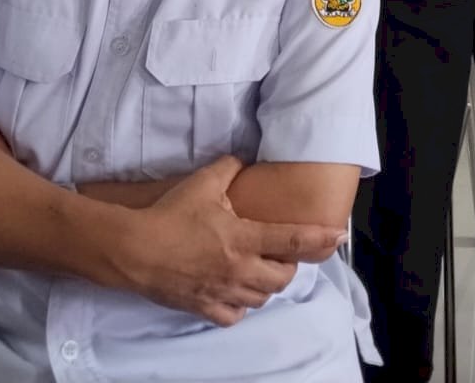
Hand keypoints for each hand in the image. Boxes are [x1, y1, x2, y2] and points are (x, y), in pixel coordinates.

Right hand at [115, 155, 346, 326]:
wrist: (135, 250)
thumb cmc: (171, 214)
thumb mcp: (203, 182)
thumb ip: (230, 168)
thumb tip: (243, 159)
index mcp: (243, 238)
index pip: (291, 241)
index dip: (320, 239)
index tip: (339, 237)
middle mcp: (239, 269)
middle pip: (282, 278)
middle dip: (288, 266)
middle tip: (281, 253)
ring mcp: (222, 292)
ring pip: (261, 298)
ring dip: (266, 285)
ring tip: (258, 269)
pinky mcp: (204, 307)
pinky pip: (234, 315)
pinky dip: (240, 305)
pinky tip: (235, 291)